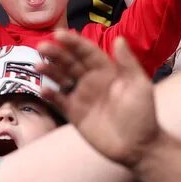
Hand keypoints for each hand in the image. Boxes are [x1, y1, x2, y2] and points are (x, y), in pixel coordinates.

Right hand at [38, 32, 160, 167]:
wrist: (137, 147)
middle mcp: (91, 80)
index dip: (73, 43)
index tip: (59, 34)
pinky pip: (59, 100)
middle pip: (70, 62)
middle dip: (56, 53)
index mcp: (106, 71)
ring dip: (50, 70)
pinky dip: (50, 94)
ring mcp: (81, 96)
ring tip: (38, 65)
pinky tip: (44, 89)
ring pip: (61, 78)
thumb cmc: (142, 114)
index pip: (87, 52)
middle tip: (42, 46)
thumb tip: (118, 38)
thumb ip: (127, 63)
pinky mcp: (74, 113)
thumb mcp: (139, 86)